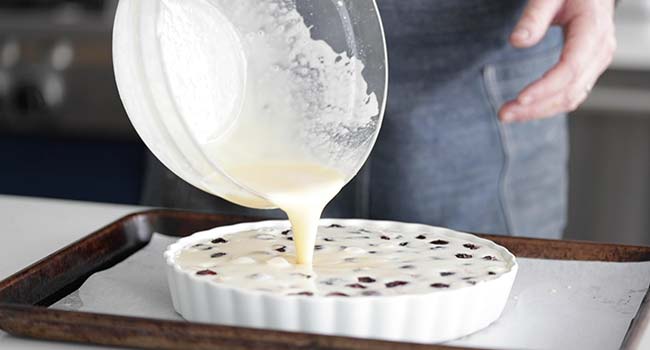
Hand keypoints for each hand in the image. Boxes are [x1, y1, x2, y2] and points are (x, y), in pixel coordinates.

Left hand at [499, 0, 616, 122]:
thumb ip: (534, 16)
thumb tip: (517, 41)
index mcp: (593, 29)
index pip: (570, 68)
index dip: (545, 87)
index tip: (520, 99)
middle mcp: (600, 50)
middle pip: (570, 89)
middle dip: (536, 106)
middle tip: (503, 114)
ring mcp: (597, 62)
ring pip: (572, 97)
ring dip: (539, 111)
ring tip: (508, 114)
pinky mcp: (589, 69)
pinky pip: (572, 94)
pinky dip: (548, 105)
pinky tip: (526, 109)